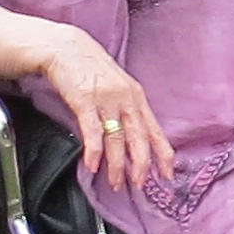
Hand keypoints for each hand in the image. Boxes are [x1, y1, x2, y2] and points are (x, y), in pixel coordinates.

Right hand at [40, 36, 174, 192]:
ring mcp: (107, 100)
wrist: (66, 48)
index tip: (168, 174)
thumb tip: (133, 136)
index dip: (163, 154)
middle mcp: (126, 99)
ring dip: (116, 165)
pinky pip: (93, 131)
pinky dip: (94, 151)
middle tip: (139, 185)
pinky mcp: (85, 100)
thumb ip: (126, 109)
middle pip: (139, 138)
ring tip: (115, 183)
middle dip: (141, 165)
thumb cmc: (91, 69)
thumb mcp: (117, 87)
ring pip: (117, 139)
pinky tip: (92, 166)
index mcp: (137, 97)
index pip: (155, 130)